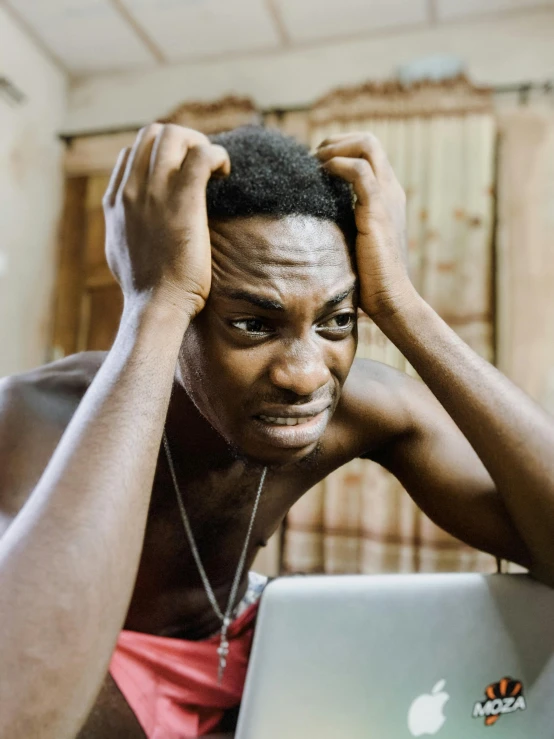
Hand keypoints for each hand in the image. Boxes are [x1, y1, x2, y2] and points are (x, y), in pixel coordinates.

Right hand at [103, 123, 229, 318]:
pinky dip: (218, 155)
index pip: (133, 152)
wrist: (156, 305)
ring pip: (175, 135)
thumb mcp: (120, 250)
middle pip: (153, 133)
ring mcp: (155, 192)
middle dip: (182, 140)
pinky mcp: (183, 200)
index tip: (182, 171)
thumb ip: (124, 226)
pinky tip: (225, 172)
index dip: (161, 154)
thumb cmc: (145, 288)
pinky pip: (202, 155)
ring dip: (200, 143)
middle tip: (202, 165)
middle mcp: (131, 190)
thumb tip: (130, 221)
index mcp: (115, 200)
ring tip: (215, 168)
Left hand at [316, 132, 415, 320]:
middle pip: (368, 141)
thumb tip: (312, 217)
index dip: (339, 151)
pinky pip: (359, 171)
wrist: (390, 299)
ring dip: (334, 148)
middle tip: (310, 160)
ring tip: (313, 164)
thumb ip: (342, 222)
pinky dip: (337, 165)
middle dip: (334, 142)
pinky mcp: (377, 210)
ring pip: (366, 145)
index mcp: (387, 196)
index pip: (368, 153)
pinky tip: (320, 176)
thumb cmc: (369, 277)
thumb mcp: (353, 240)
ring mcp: (387, 197)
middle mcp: (391, 190)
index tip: (313, 166)